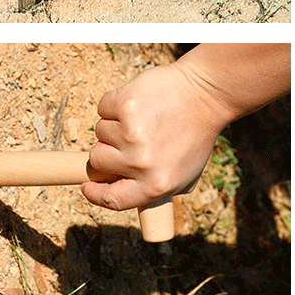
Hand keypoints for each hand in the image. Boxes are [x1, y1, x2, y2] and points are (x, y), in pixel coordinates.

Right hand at [82, 63, 229, 210]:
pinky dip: (114, 104)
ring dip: (114, 125)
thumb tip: (110, 191)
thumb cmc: (193, 136)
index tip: (87, 187)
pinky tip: (138, 104)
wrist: (207, 94)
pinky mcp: (125, 105)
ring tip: (143, 119)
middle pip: (97, 160)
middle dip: (107, 150)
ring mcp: (131, 133)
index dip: (94, 193)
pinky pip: (103, 108)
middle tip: (127, 140)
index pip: (111, 199)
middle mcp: (141, 163)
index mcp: (155, 185)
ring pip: (99, 131)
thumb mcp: (182, 175)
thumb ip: (148, 188)